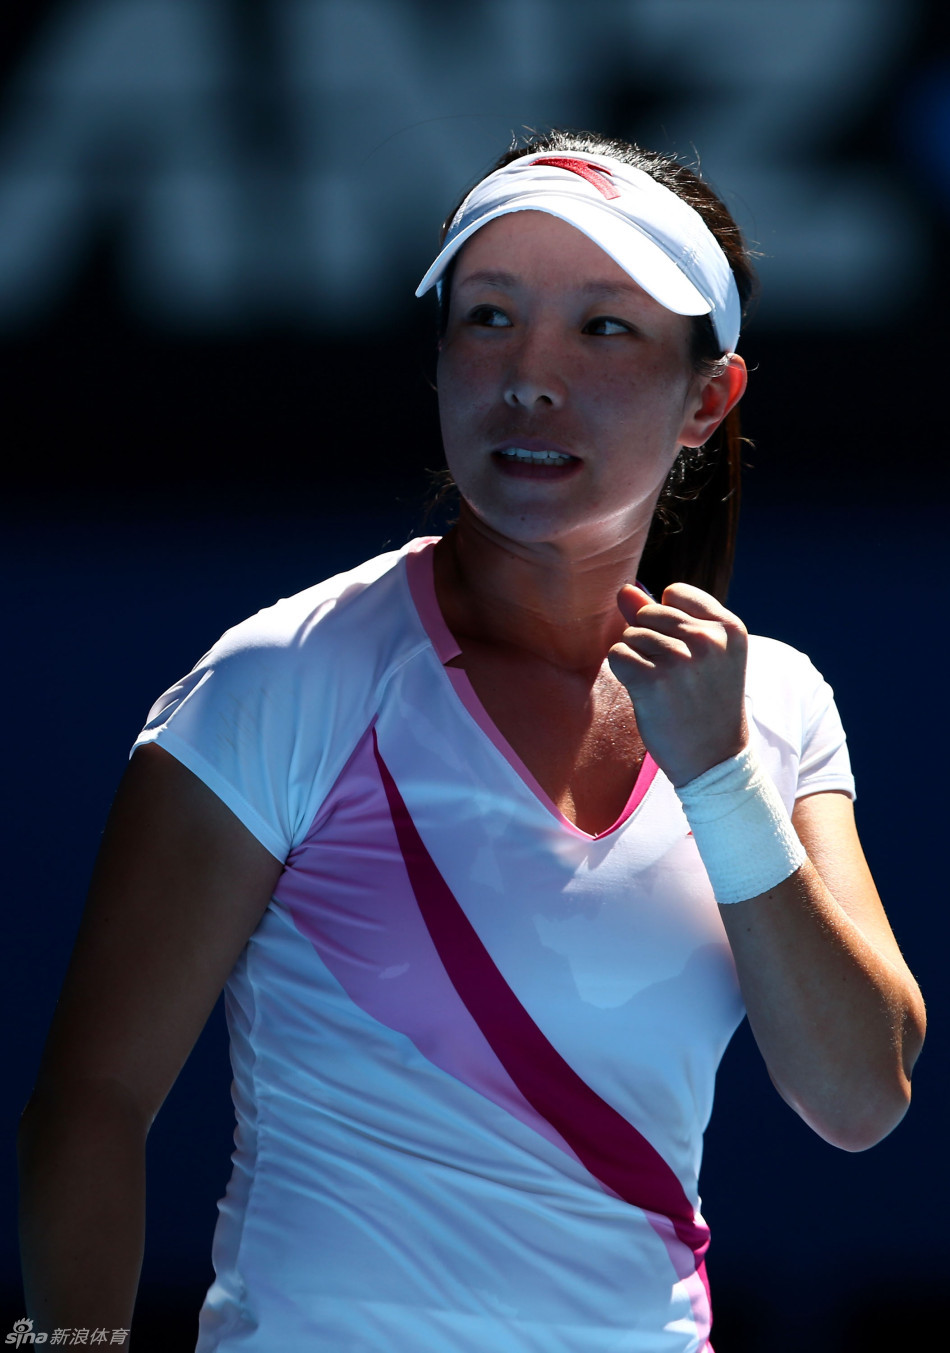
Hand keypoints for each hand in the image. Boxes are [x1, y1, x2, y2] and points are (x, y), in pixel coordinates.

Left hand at [607, 582, 748, 786]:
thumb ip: (664, 617)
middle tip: (674, 676)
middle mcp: (708, 639)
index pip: (675, 593)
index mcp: (729, 627)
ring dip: (637, 659)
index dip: (668, 621)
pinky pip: (617, 655)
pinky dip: (623, 673)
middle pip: (649, 613)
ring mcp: (680, 660)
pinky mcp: (652, 682)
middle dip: (649, 640)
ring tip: (662, 686)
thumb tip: (624, 590)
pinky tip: (644, 693)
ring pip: (631, 635)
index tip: (686, 652)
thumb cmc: (706, 703)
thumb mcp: (701, 654)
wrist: (714, 760)